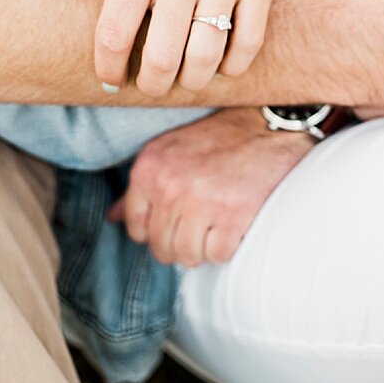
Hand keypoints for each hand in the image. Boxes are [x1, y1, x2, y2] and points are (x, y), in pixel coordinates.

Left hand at [52, 0, 285, 95]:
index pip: (115, 30)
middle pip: (163, 55)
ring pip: (206, 55)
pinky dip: (233, 66)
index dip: (108, 67)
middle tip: (151, 84)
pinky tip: (221, 64)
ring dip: (193, 80)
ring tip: (185, 78)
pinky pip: (248, 42)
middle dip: (153, 84)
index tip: (109, 78)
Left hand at [110, 107, 312, 266]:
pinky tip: (235, 225)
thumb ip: (141, 187)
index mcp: (149, 168)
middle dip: (182, 244)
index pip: (135, 228)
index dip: (157, 231)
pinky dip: (228, 248)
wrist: (271, 127)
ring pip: (187, 256)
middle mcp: (170, 185)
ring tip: (218, 226)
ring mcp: (201, 203)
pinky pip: (217, 255)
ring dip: (204, 249)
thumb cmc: (221, 139)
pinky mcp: (231, 217)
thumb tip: (112, 218)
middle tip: (203, 226)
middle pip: (161, 247)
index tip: (178, 221)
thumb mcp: (172, 152)